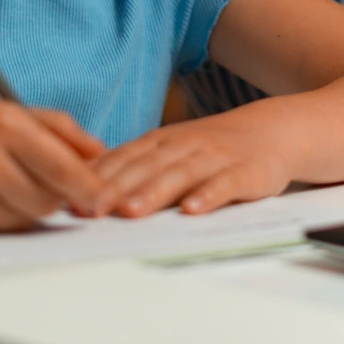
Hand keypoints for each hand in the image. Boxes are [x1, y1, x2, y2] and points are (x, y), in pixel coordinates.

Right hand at [0, 93, 111, 231]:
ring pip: (23, 220)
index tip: (107, 204)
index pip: (63, 168)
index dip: (90, 191)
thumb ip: (58, 129)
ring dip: (25, 209)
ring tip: (2, 182)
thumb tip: (101, 154)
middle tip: (42, 181)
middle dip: (56, 198)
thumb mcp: (4, 108)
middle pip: (48, 201)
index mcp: (4, 123)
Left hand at [92, 115, 292, 216]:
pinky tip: (193, 211)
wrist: (274, 131)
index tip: (70, 198)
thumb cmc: (213, 148)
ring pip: (181, 173)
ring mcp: (216, 157)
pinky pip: (226, 184)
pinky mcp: (246, 172)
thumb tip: (83, 190)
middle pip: (146, 166)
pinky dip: (209, 195)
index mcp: (162, 141)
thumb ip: (135, 167)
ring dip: (155, 192)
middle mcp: (185, 145)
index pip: (124, 157)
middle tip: (91, 210)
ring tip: (133, 212)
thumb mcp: (172, 150)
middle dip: (117, 188)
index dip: (97, 178)